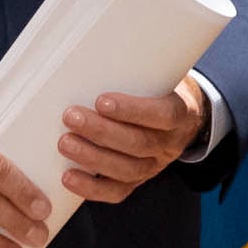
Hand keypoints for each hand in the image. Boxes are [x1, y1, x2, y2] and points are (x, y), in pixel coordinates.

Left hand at [58, 83, 208, 203]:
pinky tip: (68, 177)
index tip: (101, 101)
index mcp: (180, 114)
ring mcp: (154, 166)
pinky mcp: (138, 181)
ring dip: (92, 157)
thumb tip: (92, 55)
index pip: (163, 115)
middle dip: (101, 132)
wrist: (183, 118)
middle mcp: (169, 144)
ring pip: (126, 169)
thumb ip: (137, 71)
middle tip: (71, 117)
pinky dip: (91, 188)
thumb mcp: (160, 76)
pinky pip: (116, 192)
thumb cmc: (160, 90)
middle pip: (138, 143)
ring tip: (65, 142)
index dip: (132, 110)